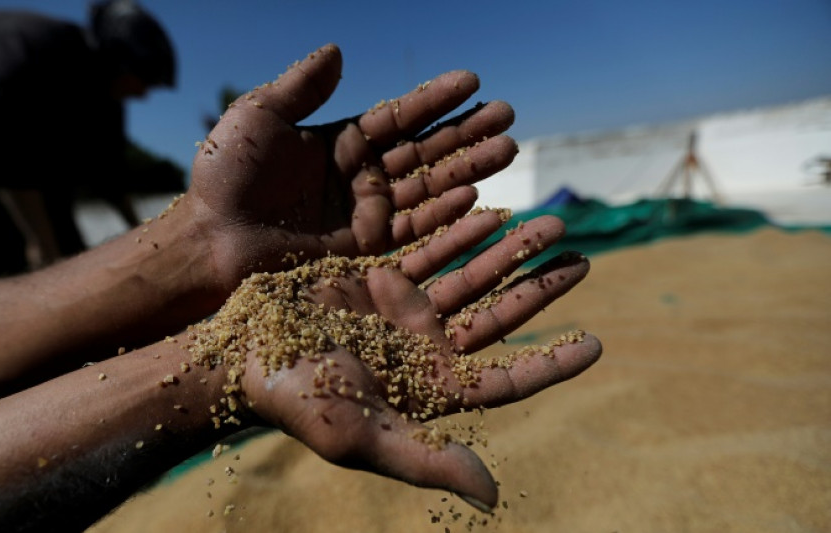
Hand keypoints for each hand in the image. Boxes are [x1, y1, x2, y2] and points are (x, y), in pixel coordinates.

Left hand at [182, 43, 517, 291]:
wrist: (210, 238)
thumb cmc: (227, 175)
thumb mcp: (260, 116)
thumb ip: (302, 86)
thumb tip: (339, 49)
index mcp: (338, 141)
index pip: (397, 116)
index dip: (434, 100)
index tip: (473, 81)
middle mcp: (359, 176)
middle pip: (423, 150)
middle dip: (466, 133)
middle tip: (509, 115)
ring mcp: (365, 213)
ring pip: (427, 187)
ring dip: (468, 168)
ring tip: (508, 148)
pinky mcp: (365, 249)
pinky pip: (413, 229)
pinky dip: (445, 213)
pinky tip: (476, 194)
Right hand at [196, 211, 601, 510]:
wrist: (241, 354)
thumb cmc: (296, 403)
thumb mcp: (359, 436)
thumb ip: (426, 459)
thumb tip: (493, 496)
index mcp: (428, 392)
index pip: (503, 379)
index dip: (550, 364)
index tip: (596, 344)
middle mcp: (424, 351)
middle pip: (498, 317)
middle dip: (539, 289)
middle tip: (582, 258)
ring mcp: (403, 313)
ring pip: (471, 276)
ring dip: (509, 251)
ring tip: (551, 225)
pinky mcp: (379, 280)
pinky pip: (429, 249)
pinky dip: (458, 230)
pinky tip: (488, 207)